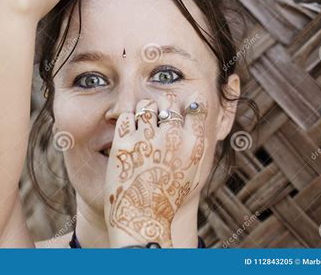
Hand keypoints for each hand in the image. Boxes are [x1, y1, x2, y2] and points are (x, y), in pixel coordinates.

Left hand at [104, 92, 207, 247]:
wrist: (143, 219)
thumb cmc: (169, 197)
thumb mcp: (194, 170)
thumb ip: (196, 143)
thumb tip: (194, 114)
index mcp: (194, 144)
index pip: (196, 106)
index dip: (189, 103)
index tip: (183, 107)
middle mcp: (172, 137)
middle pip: (168, 101)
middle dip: (163, 106)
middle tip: (158, 117)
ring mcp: (147, 138)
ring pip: (145, 105)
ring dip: (143, 112)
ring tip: (141, 127)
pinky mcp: (123, 142)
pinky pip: (125, 116)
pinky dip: (126, 121)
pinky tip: (128, 134)